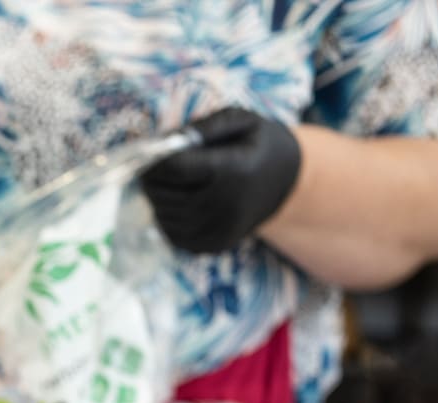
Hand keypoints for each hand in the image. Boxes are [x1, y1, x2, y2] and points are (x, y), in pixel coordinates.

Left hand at [140, 108, 300, 253]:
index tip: (149, 155)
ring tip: (166, 185)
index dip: (154, 161)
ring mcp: (222, 230)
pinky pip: (174, 236)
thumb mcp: (241, 121)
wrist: (288, 183)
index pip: (175, 168)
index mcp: (233, 170)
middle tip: (152, 170)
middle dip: (151, 182)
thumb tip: (166, 140)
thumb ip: (204, 126)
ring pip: (165, 218)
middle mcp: (228, 205)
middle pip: (166, 196)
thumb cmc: (257, 146)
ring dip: (157, 201)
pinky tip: (177, 205)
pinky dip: (167, 220)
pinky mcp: (216, 245)